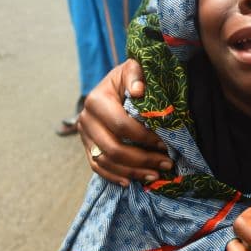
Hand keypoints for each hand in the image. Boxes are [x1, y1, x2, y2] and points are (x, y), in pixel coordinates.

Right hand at [77, 59, 171, 186]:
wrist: (115, 84)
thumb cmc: (130, 77)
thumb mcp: (133, 69)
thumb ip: (136, 75)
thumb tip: (139, 90)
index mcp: (96, 100)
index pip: (121, 125)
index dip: (144, 137)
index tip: (166, 144)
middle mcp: (85, 118)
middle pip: (113, 148)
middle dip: (142, 159)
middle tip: (167, 164)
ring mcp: (84, 134)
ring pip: (105, 161)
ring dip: (132, 172)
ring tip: (155, 175)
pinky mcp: (87, 145)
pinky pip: (97, 166)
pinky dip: (114, 176)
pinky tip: (130, 182)